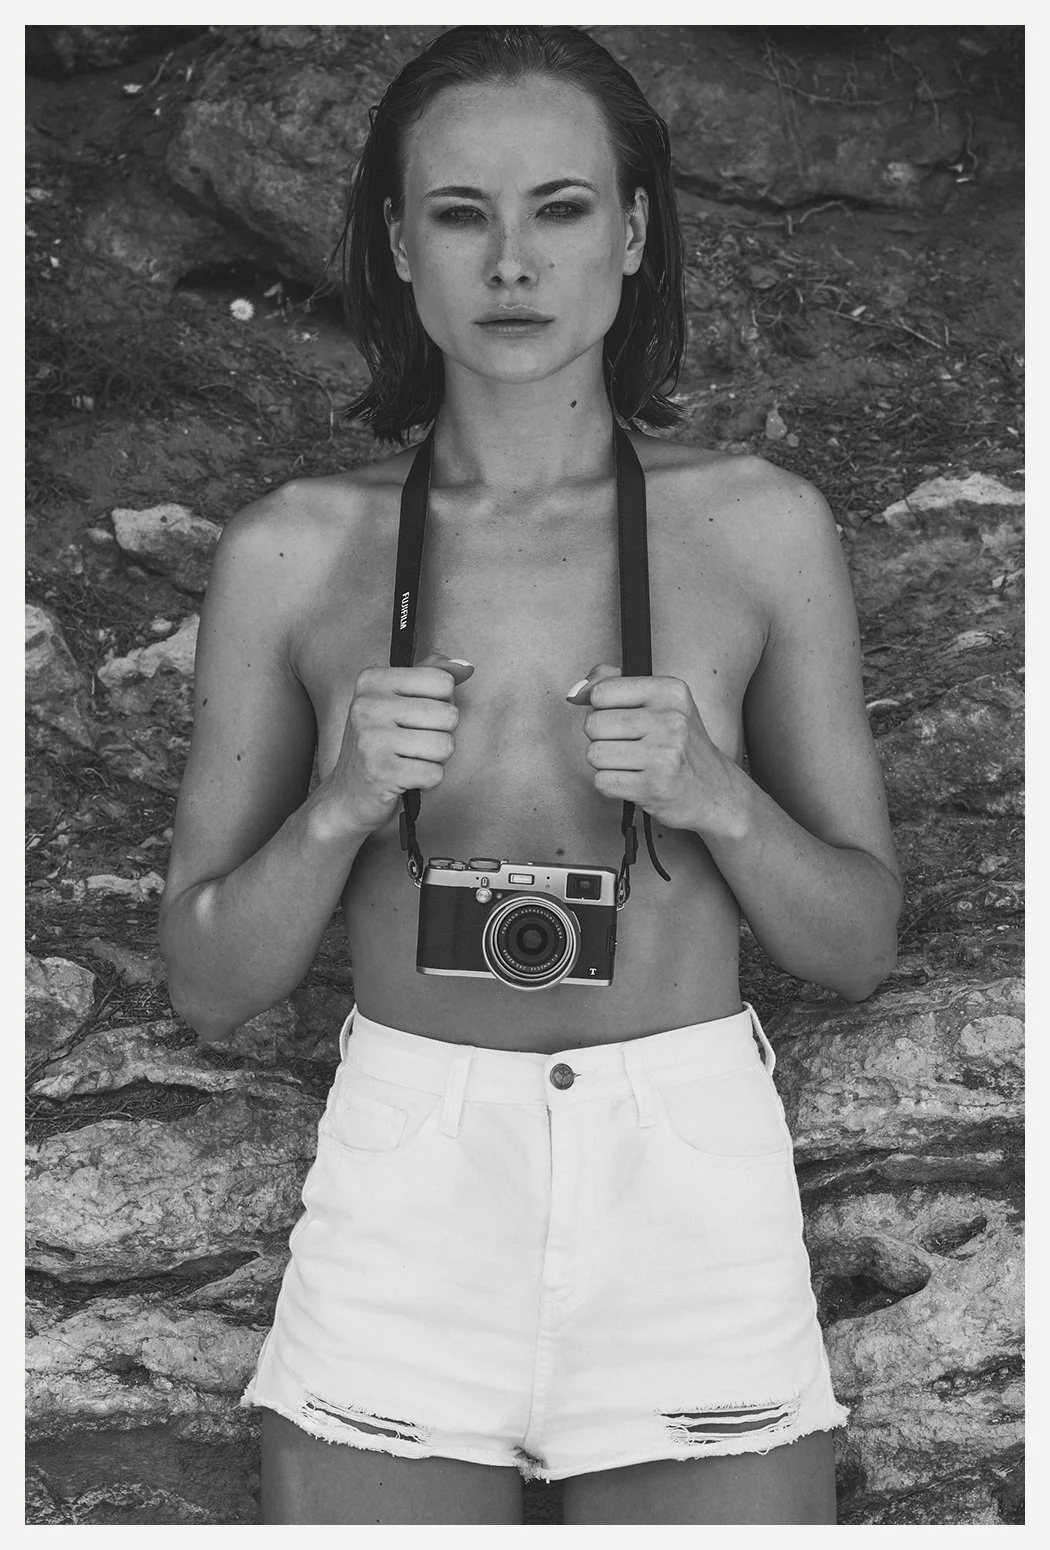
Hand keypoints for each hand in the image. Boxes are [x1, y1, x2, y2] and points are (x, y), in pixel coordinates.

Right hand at [328, 651, 473, 833]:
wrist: (347, 795)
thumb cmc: (378, 746)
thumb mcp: (397, 702)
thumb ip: (431, 677)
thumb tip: (466, 668)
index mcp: (373, 680)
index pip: (442, 680)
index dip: (441, 702)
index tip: (416, 716)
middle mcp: (368, 705)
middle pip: (448, 714)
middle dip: (441, 735)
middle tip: (413, 744)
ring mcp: (372, 738)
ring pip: (445, 745)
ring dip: (435, 760)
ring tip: (410, 760)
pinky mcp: (381, 771)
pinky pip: (435, 773)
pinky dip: (427, 781)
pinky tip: (406, 777)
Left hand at [568, 663, 738, 836]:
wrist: (713, 791)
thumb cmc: (680, 745)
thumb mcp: (658, 702)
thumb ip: (613, 684)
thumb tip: (576, 692)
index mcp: (670, 691)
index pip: (602, 692)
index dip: (602, 708)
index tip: (622, 718)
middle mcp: (670, 720)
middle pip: (593, 724)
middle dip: (603, 738)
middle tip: (631, 745)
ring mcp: (663, 754)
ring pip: (594, 754)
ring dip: (607, 764)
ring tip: (635, 763)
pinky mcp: (654, 786)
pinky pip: (602, 781)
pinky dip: (612, 784)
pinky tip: (636, 780)